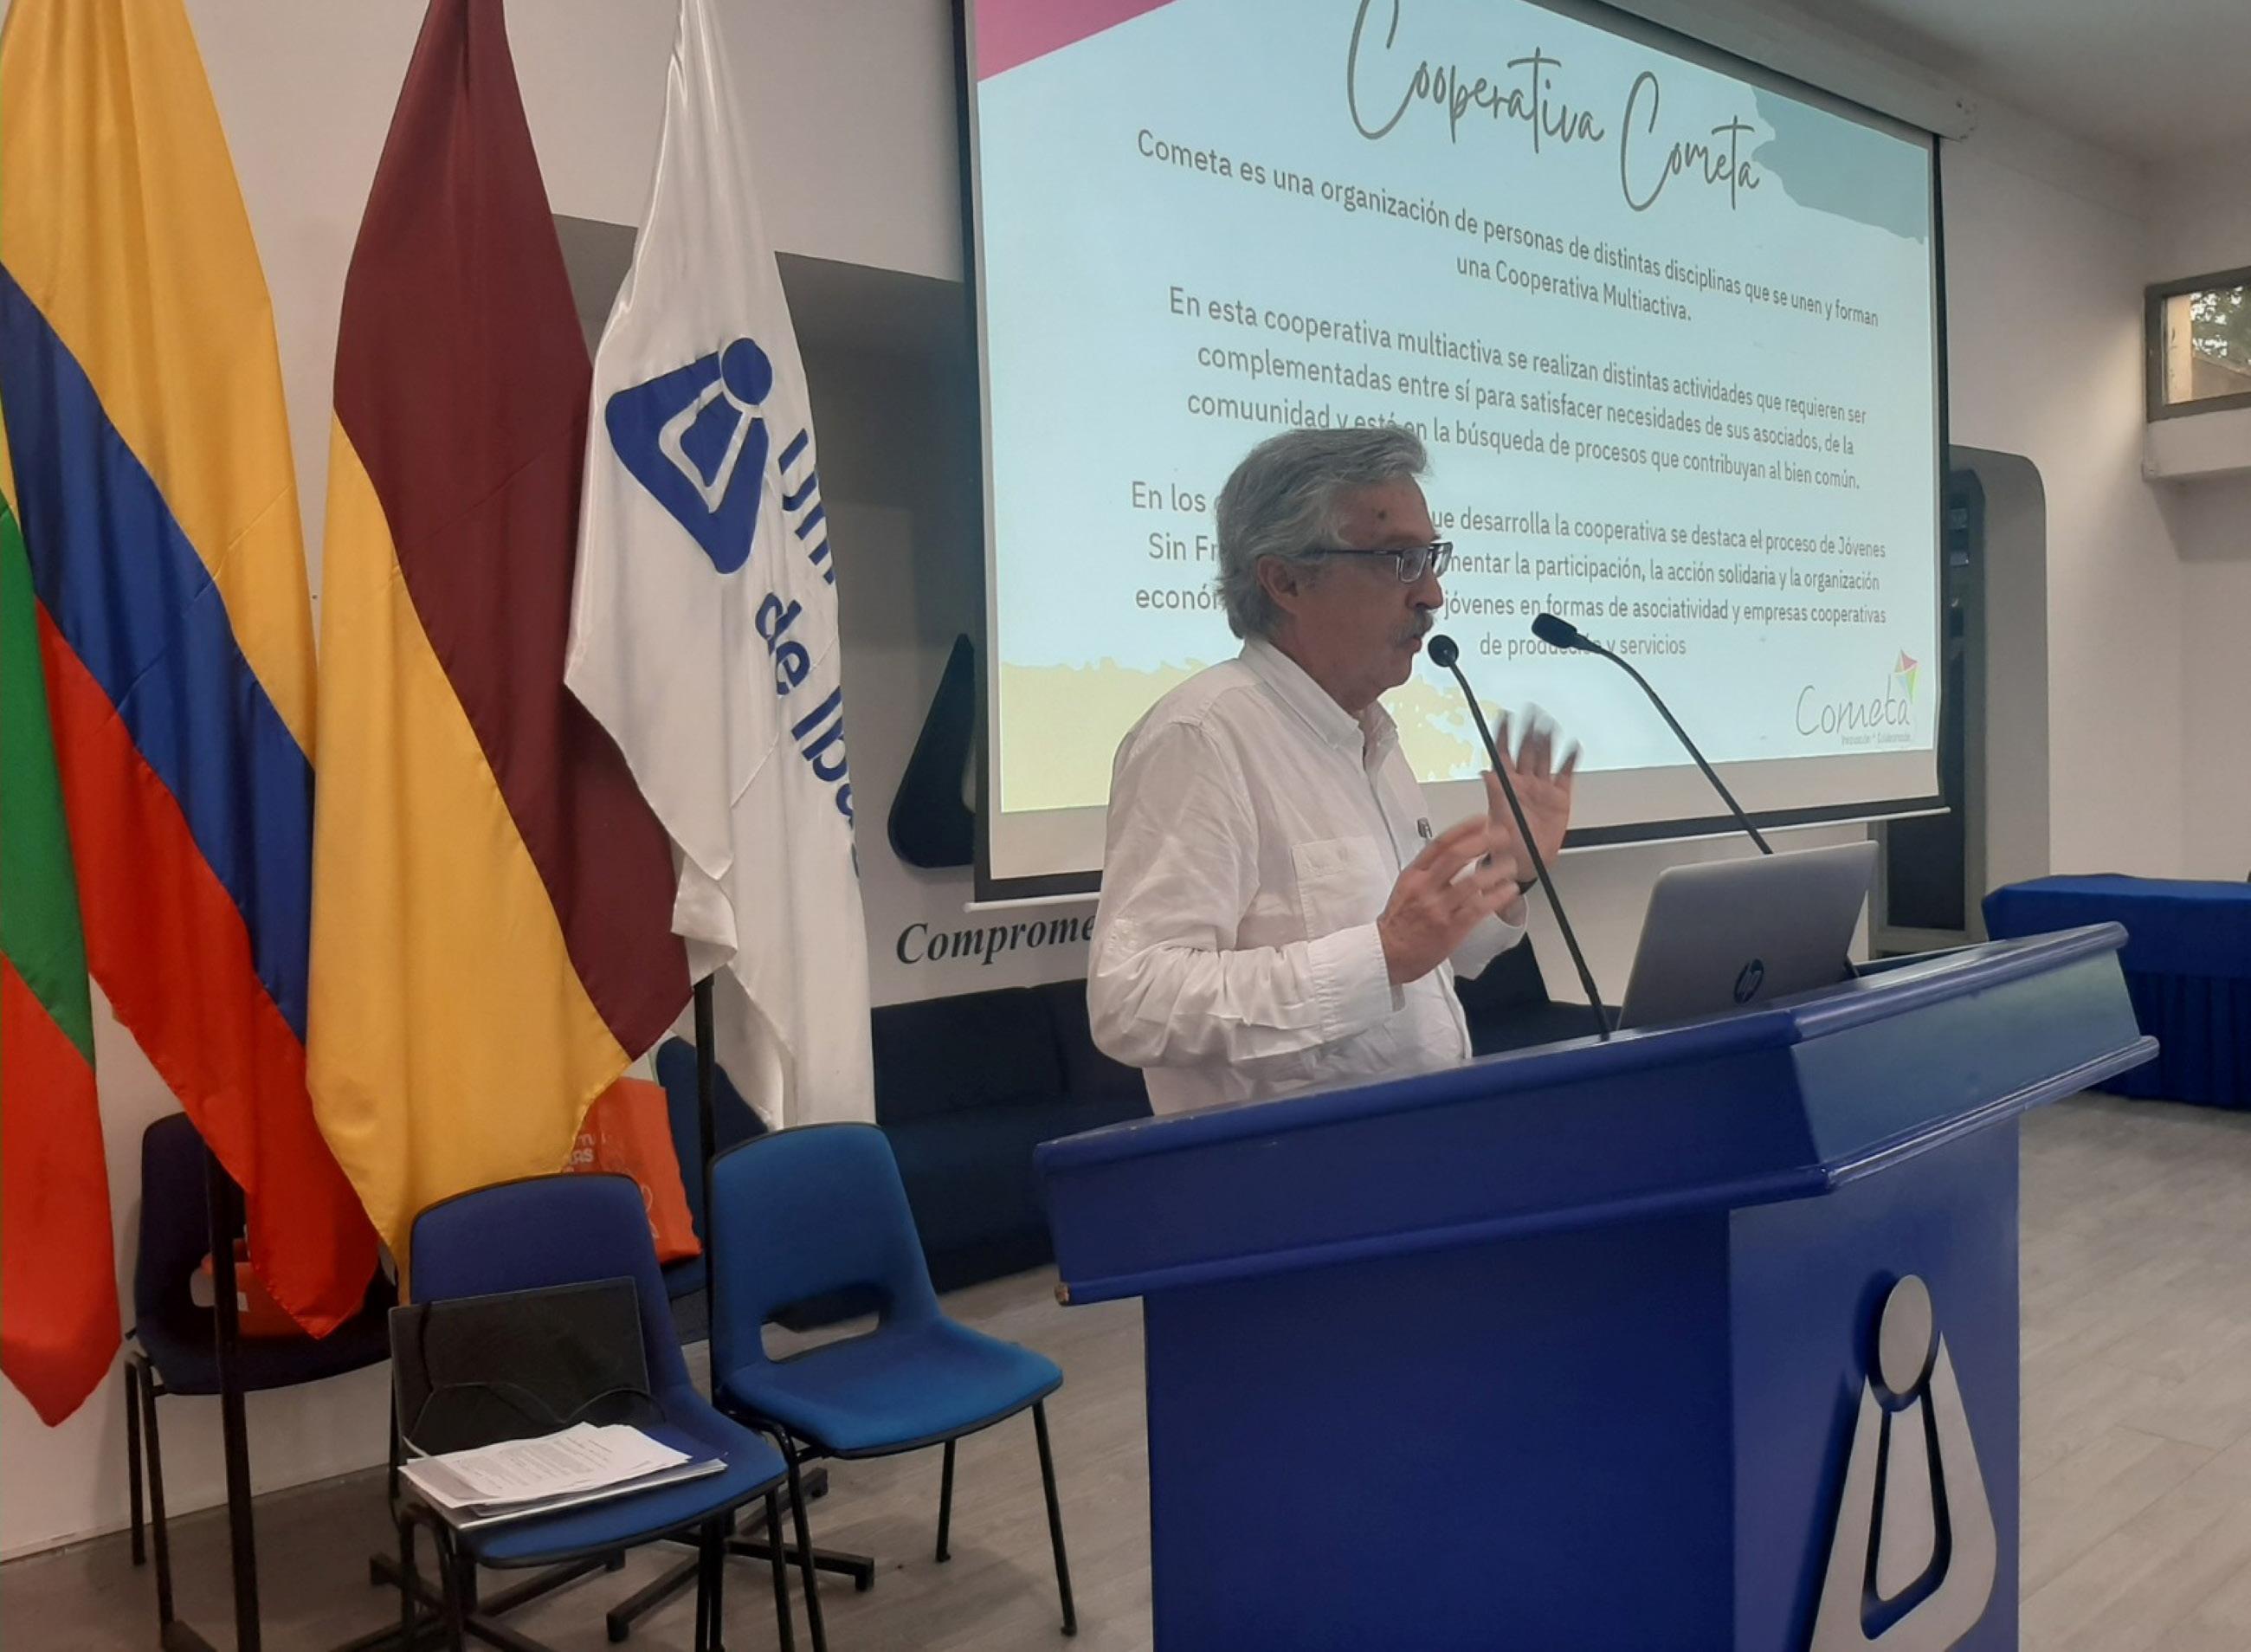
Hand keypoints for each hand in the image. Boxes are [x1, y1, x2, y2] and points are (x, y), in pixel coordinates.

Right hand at [1377, 816, 1521, 985]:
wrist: (1387, 953)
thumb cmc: (1399, 922)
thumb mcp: (1407, 888)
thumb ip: (1429, 872)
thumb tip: (1457, 856)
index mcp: (1414, 874)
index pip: (1440, 844)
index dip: (1464, 829)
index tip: (1482, 820)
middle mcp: (1426, 887)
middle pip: (1457, 856)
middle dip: (1484, 842)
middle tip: (1502, 836)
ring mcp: (1438, 908)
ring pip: (1472, 881)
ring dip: (1496, 871)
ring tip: (1511, 866)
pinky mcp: (1451, 928)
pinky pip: (1478, 908)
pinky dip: (1497, 897)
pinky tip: (1508, 890)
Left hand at [1483, 712, 1578, 886]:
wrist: (1527, 864)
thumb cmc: (1505, 846)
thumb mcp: (1496, 820)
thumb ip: (1494, 794)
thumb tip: (1486, 773)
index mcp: (1506, 786)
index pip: (1503, 753)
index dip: (1504, 734)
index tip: (1506, 715)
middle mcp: (1523, 783)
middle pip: (1526, 750)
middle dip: (1529, 731)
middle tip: (1532, 712)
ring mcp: (1542, 789)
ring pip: (1545, 758)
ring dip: (1548, 741)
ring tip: (1550, 725)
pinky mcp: (1559, 798)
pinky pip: (1565, 775)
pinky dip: (1569, 760)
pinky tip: (1572, 747)